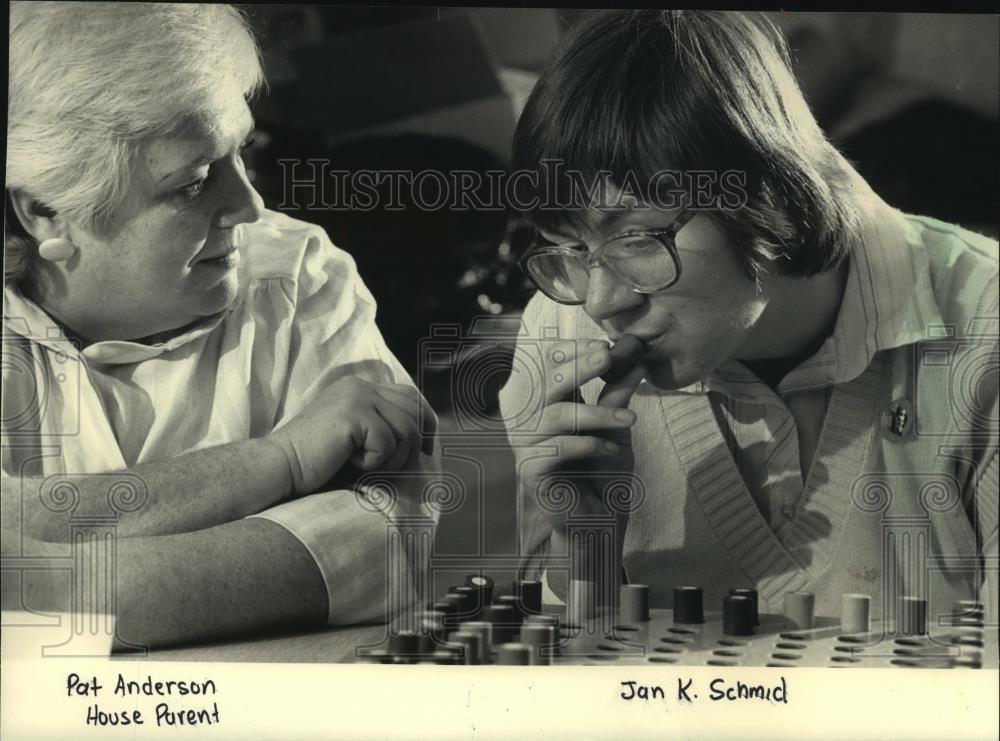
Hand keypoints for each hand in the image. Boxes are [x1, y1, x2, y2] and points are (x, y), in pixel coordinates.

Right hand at [268, 377, 435, 494]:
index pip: (410, 396)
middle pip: (415, 410)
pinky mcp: (353, 413)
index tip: (428, 449)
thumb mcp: (356, 439)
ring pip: (406, 429)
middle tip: (394, 466)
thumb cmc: (316, 463)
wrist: (278, 468)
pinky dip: (374, 462)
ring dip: (392, 458)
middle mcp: (360, 386)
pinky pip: (387, 442)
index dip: (425, 422)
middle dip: (414, 444)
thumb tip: (424, 439)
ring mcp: (356, 396)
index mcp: (360, 388)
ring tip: (364, 465)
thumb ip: (381, 428)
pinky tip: (349, 462)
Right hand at [517, 337, 643, 533]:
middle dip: (578, 367)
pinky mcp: (530, 472)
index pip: (549, 367)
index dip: (570, 351)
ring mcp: (527, 447)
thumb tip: (635, 359)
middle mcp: (534, 423)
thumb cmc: (605, 477)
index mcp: (551, 407)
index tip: (603, 345)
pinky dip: (586, 445)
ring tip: (630, 420)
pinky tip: (609, 449)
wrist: (600, 524)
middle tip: (606, 357)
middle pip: (547, 384)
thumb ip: (617, 397)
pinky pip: (554, 449)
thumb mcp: (617, 430)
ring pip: (556, 416)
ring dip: (595, 413)